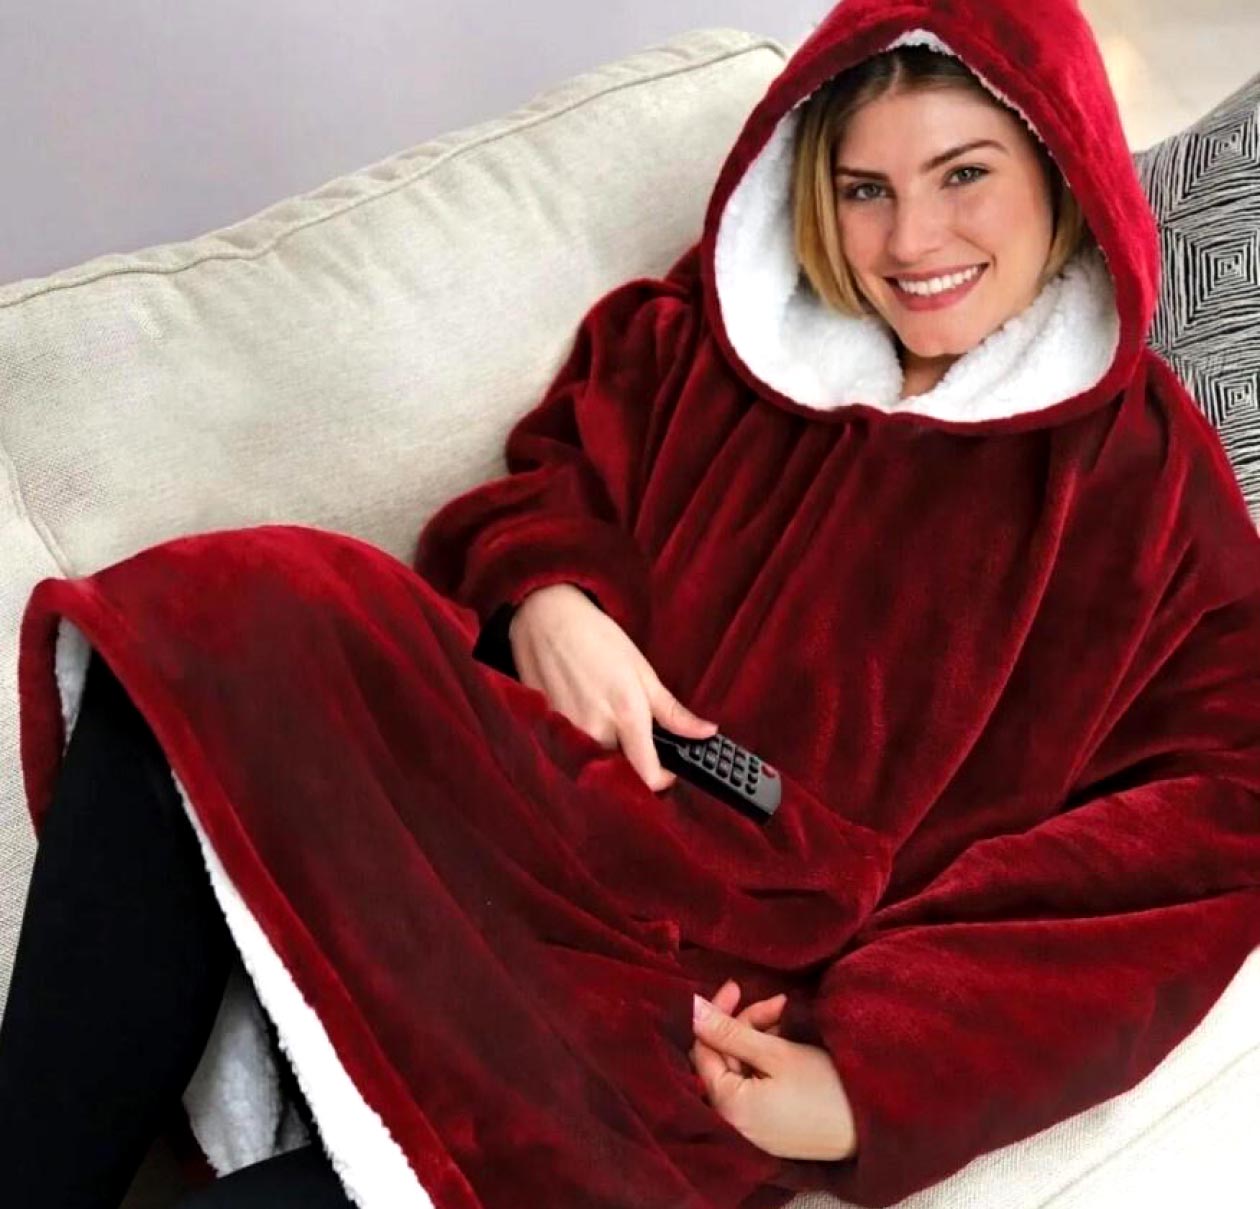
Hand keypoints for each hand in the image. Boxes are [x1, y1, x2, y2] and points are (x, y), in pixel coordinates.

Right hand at [509, 583, 717, 791]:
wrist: (546, 619)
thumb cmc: (597, 638)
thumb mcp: (643, 671)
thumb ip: (672, 711)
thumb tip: (706, 732)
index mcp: (627, 715)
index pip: (647, 775)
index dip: (662, 780)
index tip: (668, 770)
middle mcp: (595, 731)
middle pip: (620, 771)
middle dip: (633, 762)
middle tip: (636, 737)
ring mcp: (568, 733)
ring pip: (596, 761)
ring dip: (608, 751)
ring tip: (605, 717)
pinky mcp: (547, 730)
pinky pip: (573, 749)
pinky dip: (584, 739)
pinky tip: (584, 710)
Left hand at [690, 979, 857, 1161]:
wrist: (872, 1128)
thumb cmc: (824, 1089)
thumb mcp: (775, 1053)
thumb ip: (729, 1031)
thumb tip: (692, 1010)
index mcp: (727, 1107)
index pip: (703, 1051)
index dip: (716, 1016)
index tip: (736, 987)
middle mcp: (732, 1123)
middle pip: (723, 1060)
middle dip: (743, 1025)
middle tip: (776, 1004)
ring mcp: (751, 1128)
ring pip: (740, 1069)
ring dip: (758, 1038)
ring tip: (788, 1020)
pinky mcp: (768, 1127)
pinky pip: (754, 1086)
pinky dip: (765, 1061)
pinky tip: (787, 1043)